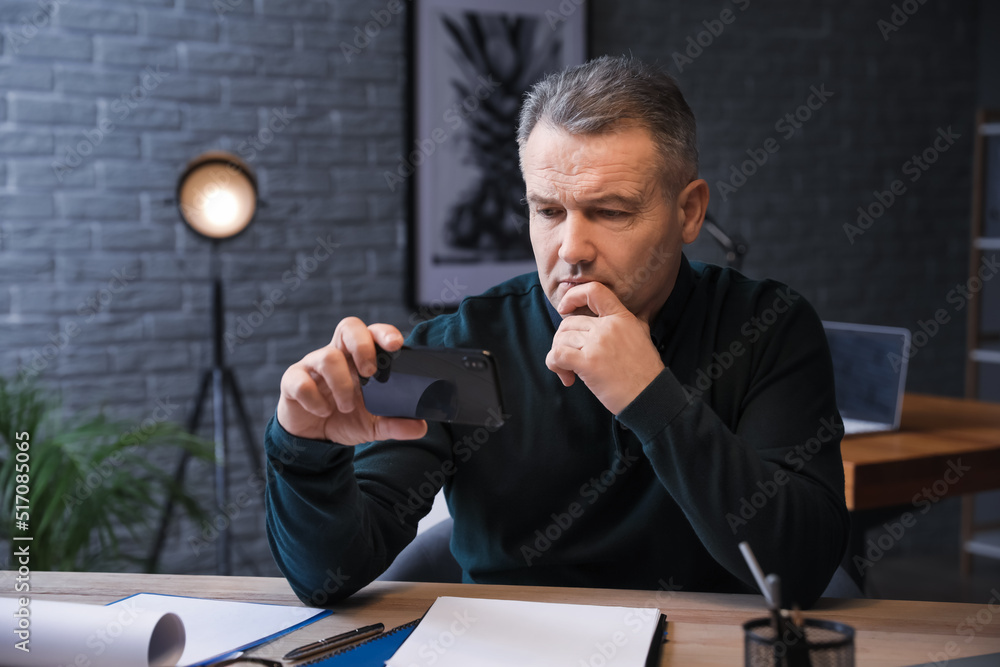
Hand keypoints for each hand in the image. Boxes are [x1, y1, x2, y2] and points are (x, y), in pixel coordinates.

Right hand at [276, 317, 428, 445]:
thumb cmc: (347, 418)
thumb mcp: (376, 425)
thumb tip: (420, 426)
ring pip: (327, 356)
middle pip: (349, 327)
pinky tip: (323, 412)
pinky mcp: (293, 381)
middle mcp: (338, 354)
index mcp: (360, 358)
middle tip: (370, 372)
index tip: (396, 345)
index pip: (373, 332)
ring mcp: (314, 365)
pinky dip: (314, 400)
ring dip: (342, 384)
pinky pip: (300, 381)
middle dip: (362, 346)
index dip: (384, 332)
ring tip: (347, 407)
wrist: (315, 438)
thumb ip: (396, 424)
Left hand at [546, 282, 664, 413]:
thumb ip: (638, 319)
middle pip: (569, 322)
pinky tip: (567, 377)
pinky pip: (557, 355)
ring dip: (559, 356)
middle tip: (571, 359)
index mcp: (622, 317)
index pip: (593, 290)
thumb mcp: (644, 335)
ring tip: (571, 372)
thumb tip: (647, 304)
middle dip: (563, 341)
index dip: (572, 296)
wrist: (650, 397)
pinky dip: (554, 365)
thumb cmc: (645, 371)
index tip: (564, 309)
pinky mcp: (588, 363)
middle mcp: (609, 327)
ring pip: (561, 339)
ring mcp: (598, 344)